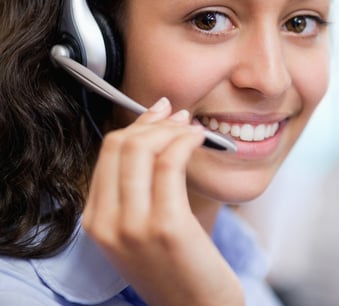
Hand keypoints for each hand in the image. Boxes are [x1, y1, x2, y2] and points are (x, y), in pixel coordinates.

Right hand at [82, 98, 243, 305]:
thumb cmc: (177, 267)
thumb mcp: (141, 230)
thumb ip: (137, 190)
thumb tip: (154, 134)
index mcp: (95, 222)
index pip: (106, 153)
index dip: (136, 124)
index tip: (159, 112)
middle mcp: (107, 223)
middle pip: (121, 145)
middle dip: (154, 122)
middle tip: (180, 118)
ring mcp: (134, 226)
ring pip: (143, 149)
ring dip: (172, 129)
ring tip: (193, 129)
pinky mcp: (167, 227)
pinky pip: (170, 164)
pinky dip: (186, 141)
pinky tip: (200, 139)